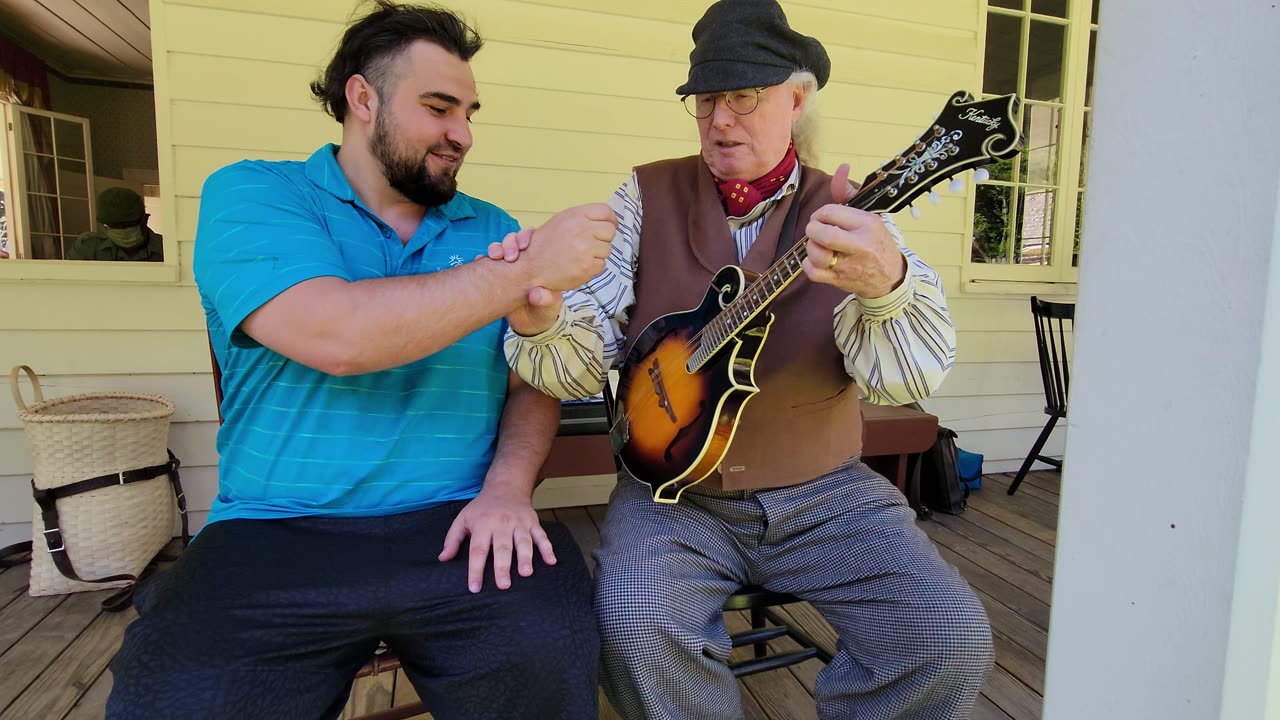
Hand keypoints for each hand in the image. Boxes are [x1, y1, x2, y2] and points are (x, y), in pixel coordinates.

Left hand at [438, 486, 555, 592]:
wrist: (505, 486)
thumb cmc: (481, 508)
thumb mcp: (462, 519)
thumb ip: (452, 539)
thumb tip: (443, 559)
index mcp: (482, 525)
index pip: (478, 550)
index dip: (476, 569)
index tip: (475, 587)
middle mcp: (501, 524)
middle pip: (502, 548)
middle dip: (503, 567)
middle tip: (503, 585)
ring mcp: (519, 523)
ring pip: (523, 541)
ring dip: (525, 557)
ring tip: (526, 573)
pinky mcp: (533, 522)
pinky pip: (541, 536)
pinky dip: (547, 548)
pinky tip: (552, 561)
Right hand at [479, 228, 567, 335]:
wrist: (529, 326)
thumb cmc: (545, 311)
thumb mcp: (549, 307)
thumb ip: (546, 300)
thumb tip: (536, 294)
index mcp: (541, 260)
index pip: (535, 239)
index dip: (528, 236)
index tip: (524, 246)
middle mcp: (524, 259)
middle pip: (515, 240)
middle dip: (510, 242)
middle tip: (509, 255)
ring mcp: (508, 266)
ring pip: (500, 248)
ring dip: (496, 248)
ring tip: (494, 257)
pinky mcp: (495, 275)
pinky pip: (486, 263)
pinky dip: (482, 260)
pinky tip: (480, 262)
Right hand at [519, 203, 616, 290]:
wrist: (530, 267)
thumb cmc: (544, 245)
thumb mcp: (561, 221)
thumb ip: (583, 218)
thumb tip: (607, 220)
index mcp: (575, 215)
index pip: (606, 211)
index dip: (611, 219)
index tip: (610, 225)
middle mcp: (581, 229)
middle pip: (610, 230)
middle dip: (604, 238)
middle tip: (591, 244)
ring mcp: (585, 248)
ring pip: (607, 249)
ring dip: (598, 254)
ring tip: (581, 256)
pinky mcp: (587, 266)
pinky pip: (602, 264)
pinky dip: (593, 267)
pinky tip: (579, 265)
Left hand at [802, 165, 905, 297]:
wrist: (889, 276)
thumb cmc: (876, 241)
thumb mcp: (868, 214)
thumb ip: (848, 192)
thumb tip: (841, 167)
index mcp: (868, 224)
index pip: (832, 212)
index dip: (820, 213)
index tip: (822, 217)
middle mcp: (860, 245)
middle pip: (824, 234)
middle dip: (812, 228)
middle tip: (814, 229)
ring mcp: (850, 265)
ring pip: (817, 254)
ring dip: (810, 246)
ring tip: (817, 243)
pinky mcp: (840, 281)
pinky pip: (814, 273)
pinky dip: (809, 264)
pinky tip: (816, 259)